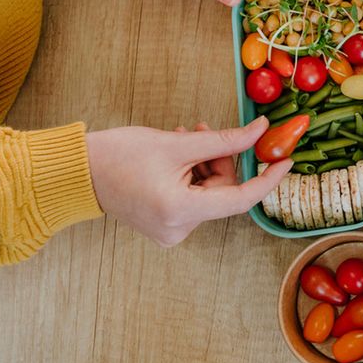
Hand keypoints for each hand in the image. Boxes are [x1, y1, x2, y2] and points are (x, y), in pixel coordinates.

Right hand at [86, 118, 290, 246]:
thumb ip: (224, 141)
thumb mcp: (178, 144)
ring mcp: (170, 232)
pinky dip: (191, 176)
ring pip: (208, 193)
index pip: (241, 199)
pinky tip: (174, 156)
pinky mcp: (164, 227)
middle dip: (218, 159)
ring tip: (179, 139)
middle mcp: (178, 229)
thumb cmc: (120, 154)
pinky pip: (193, 199)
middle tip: (200, 130)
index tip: (285, 160)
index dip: (267, 179)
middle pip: (222, 192)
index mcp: (181, 211)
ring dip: (202, 163)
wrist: (77, 172)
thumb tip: (260, 133)